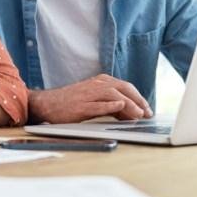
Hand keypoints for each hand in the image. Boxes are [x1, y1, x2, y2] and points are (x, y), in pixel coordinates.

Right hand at [29, 74, 152, 123]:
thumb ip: (112, 105)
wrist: (47, 104)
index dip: (139, 98)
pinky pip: (98, 104)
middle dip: (138, 100)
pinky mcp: (81, 106)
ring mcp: (88, 94)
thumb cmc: (72, 103)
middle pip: (123, 88)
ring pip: (113, 95)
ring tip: (138, 114)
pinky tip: (120, 106)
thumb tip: (131, 113)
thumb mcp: (94, 100)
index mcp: (101, 82)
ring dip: (128, 104)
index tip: (148, 109)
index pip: (126, 87)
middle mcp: (97, 85)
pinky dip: (110, 104)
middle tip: (147, 113)